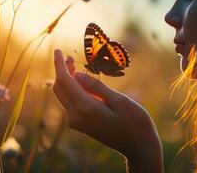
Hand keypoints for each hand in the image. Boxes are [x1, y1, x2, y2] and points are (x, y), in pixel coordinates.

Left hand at [53, 49, 163, 171]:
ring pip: (63, 95)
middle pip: (59, 88)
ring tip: (75, 65)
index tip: (58, 50)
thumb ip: (96, 87)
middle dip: (62, 70)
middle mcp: (76, 116)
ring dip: (66, 79)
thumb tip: (76, 74)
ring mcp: (76, 122)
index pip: (65, 81)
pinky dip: (72, 89)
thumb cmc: (135, 122)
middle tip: (70, 56)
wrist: (138, 147)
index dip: (60, 64)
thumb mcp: (120, 100)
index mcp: (86, 108)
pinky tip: (81, 81)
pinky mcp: (80, 124)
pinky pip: (70, 102)